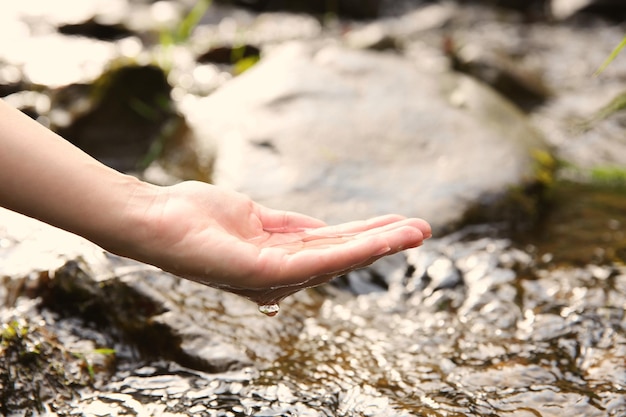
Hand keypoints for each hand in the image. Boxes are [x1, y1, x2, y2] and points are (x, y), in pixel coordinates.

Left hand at [129, 181, 430, 307]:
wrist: (158, 220)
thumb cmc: (197, 216)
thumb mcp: (253, 217)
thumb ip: (288, 226)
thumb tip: (319, 227)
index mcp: (279, 261)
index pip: (331, 246)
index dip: (366, 235)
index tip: (398, 223)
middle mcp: (281, 275)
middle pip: (341, 255)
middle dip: (384, 241)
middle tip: (423, 229)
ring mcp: (275, 277)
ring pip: (338, 259)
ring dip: (380, 245)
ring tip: (417, 232)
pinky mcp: (265, 274)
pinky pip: (318, 259)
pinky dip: (353, 250)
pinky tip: (382, 239)